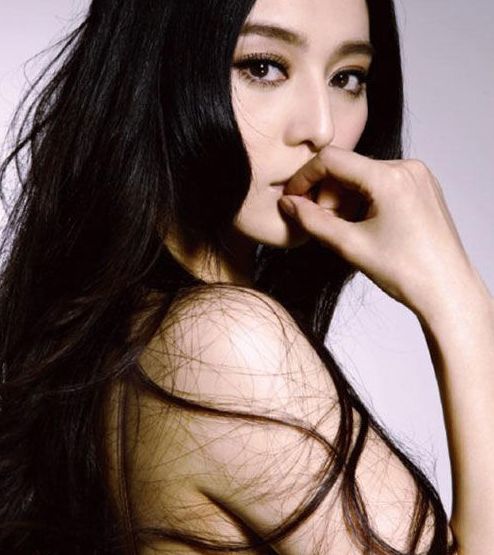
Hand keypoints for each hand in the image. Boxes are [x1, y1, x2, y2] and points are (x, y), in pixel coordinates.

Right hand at [279, 145, 482, 318]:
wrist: (448, 292)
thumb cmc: (407, 272)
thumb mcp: (350, 246)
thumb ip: (312, 221)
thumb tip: (287, 203)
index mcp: (390, 177)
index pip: (332, 159)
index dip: (304, 178)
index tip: (292, 199)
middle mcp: (407, 168)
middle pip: (347, 169)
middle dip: (327, 196)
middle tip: (323, 227)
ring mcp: (417, 177)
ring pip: (363, 178)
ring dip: (344, 201)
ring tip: (346, 233)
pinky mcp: (422, 188)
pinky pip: (380, 184)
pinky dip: (363, 202)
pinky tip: (363, 227)